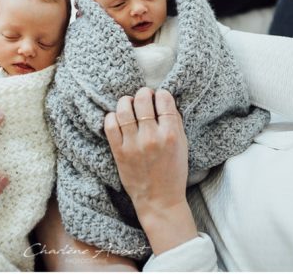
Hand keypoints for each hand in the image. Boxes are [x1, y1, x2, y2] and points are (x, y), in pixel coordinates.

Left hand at [104, 87, 196, 254]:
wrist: (159, 200)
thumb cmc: (173, 172)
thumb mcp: (182, 145)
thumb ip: (174, 123)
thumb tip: (164, 100)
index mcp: (171, 134)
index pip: (164, 99)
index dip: (161, 94)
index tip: (159, 98)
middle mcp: (151, 137)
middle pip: (142, 100)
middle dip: (143, 93)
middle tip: (143, 97)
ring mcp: (133, 144)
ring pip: (124, 109)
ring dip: (126, 101)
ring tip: (129, 104)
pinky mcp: (118, 152)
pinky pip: (110, 125)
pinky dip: (112, 117)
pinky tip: (118, 118)